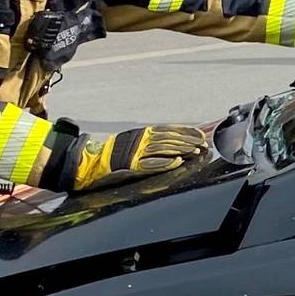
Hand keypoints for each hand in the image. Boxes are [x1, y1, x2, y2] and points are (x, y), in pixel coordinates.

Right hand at [70, 124, 209, 189]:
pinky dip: (165, 162)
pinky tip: (177, 162)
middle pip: (169, 138)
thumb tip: (173, 143)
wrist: (91, 162)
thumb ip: (151, 141)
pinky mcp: (131, 166)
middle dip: (188, 140)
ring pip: (164, 148)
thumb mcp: (134, 142)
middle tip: (203, 143)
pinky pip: (151, 164)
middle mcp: (141, 140)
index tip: (200, 134)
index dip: (186, 131)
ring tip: (195, 151)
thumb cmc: (113, 154)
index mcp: (143, 133)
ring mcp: (136, 152)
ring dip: (181, 150)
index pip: (169, 129)